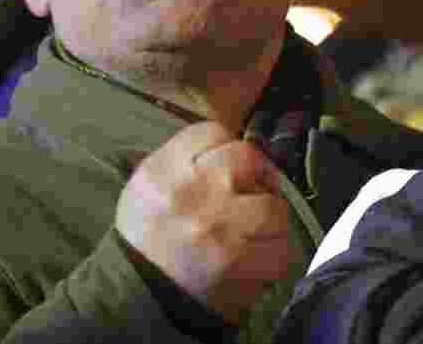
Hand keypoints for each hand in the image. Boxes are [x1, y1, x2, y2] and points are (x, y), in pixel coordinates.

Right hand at [115, 121, 289, 322]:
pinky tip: (258, 251)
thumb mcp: (146, 184)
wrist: (142, 290)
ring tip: (257, 224)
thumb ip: (181, 159)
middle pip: (245, 158)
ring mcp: (218, 228)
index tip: (229, 162)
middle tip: (255, 186)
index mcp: (162, 170)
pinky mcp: (240, 263)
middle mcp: (191, 192)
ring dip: (270, 214)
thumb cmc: (147, 233)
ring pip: (272, 205)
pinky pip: (280, 245)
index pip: (210, 132)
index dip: (225, 144)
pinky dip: (275, 248)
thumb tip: (225, 144)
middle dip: (256, 172)